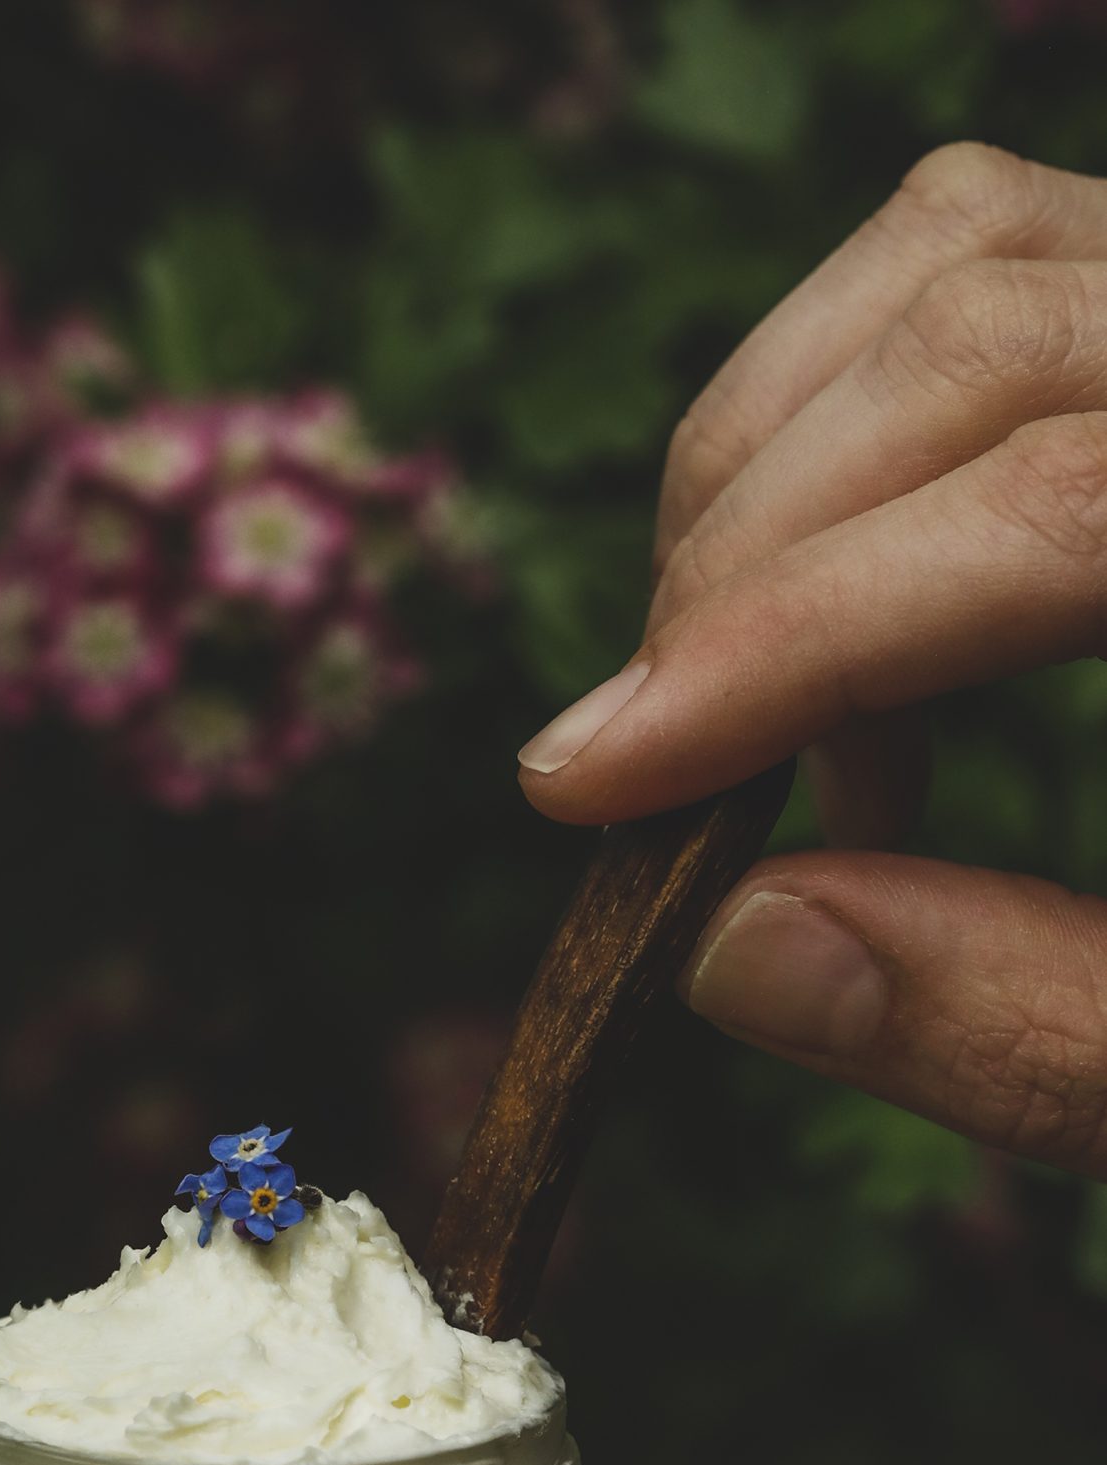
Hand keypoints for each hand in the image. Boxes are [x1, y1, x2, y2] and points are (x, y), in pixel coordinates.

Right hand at [516, 144, 1106, 1175]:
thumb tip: (736, 949)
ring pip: (966, 257)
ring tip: (765, 711)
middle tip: (655, 780)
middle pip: (984, 330)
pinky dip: (859, 425)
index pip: (1056, 505)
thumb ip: (1039, 1027)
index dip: (791, 643)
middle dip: (755, 561)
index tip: (587, 787)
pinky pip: (1001, 269)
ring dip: (787, 472)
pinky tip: (854, 612)